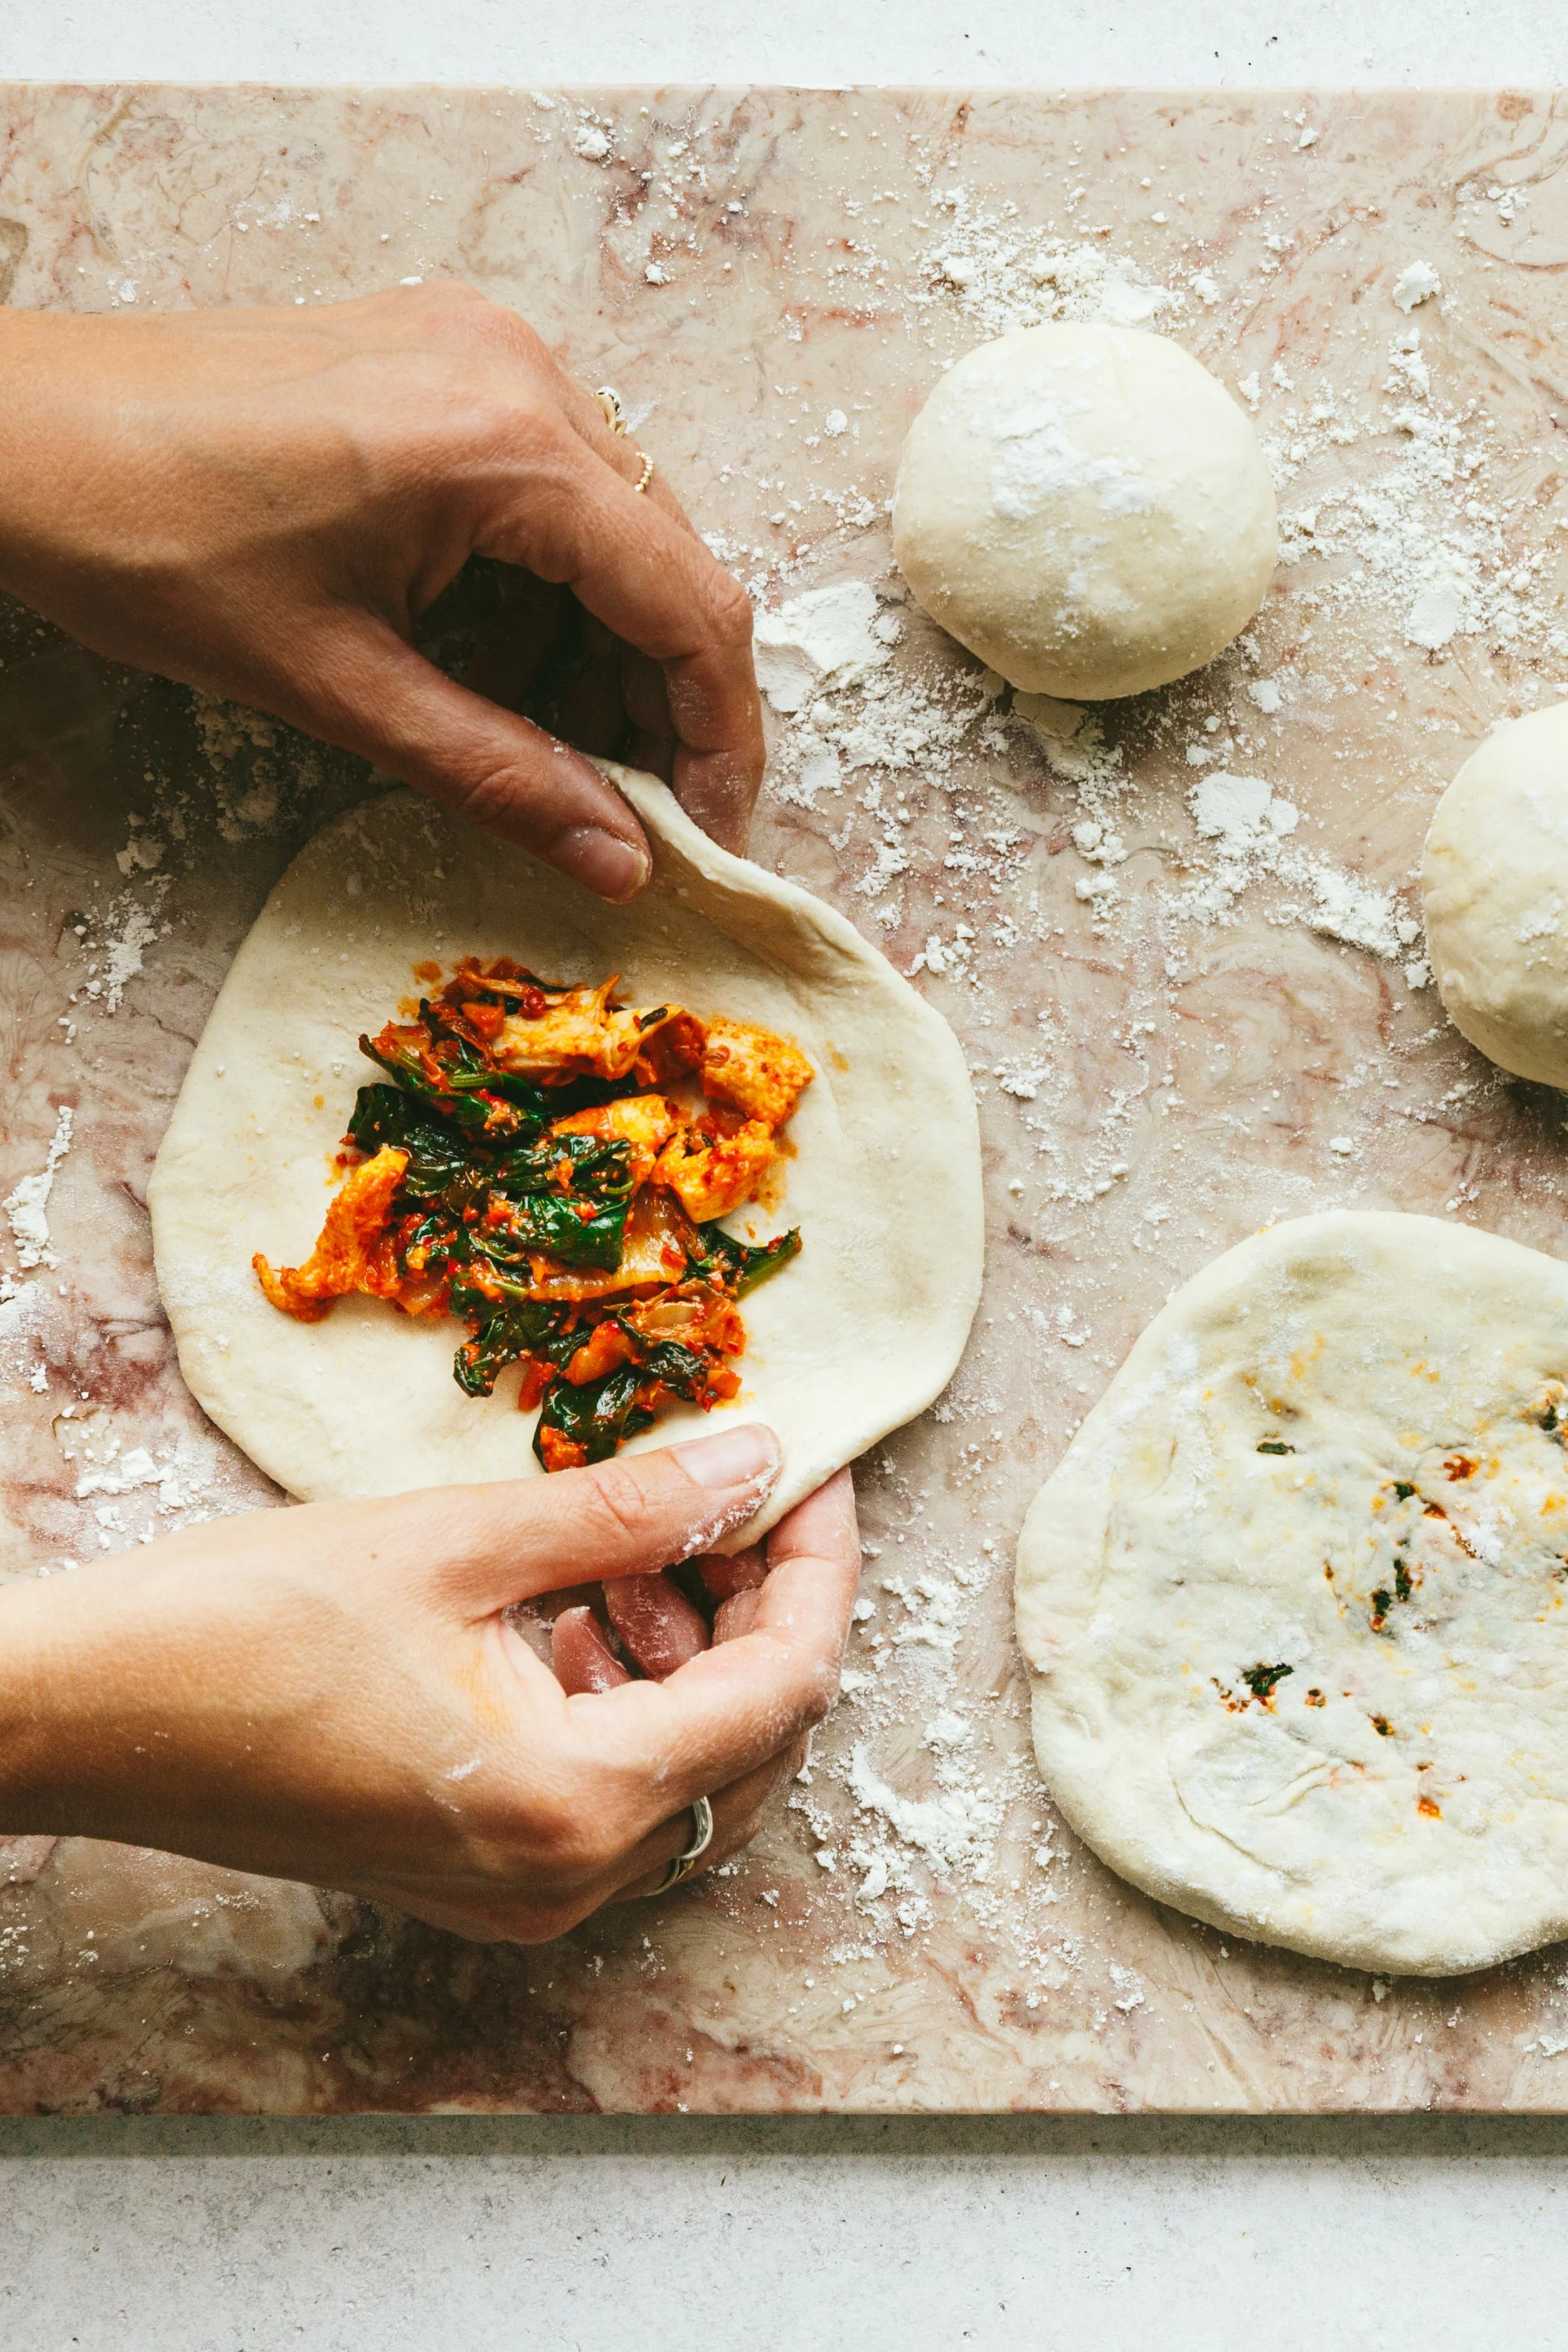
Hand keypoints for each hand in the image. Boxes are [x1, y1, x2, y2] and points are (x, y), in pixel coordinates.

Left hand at [0, 284, 765, 898]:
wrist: (17, 431)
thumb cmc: (145, 538)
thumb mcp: (337, 686)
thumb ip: (501, 775)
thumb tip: (620, 857)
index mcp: (504, 444)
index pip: (690, 605)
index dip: (720, 735)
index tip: (709, 828)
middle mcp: (518, 371)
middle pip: (670, 561)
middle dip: (660, 698)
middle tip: (625, 805)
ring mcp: (483, 349)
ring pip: (619, 525)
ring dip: (599, 644)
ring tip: (537, 737)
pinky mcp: (444, 354)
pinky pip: (553, 481)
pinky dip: (545, 582)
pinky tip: (486, 652)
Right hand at [0, 1427, 857, 1942]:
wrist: (86, 1716)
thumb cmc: (246, 1626)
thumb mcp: (457, 1539)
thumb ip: (629, 1511)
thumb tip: (754, 1468)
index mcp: (574, 1800)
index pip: (782, 1689)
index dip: (816, 1567)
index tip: (812, 1472)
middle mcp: (565, 1878)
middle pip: (754, 1746)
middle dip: (763, 1609)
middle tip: (738, 1495)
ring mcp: (522, 1894)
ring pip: (692, 1776)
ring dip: (695, 1655)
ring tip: (640, 1551)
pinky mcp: (477, 1877)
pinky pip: (612, 1796)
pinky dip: (627, 1700)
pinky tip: (575, 1612)